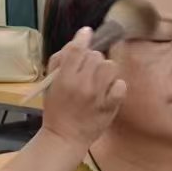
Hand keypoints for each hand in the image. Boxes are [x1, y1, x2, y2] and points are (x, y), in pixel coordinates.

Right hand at [40, 28, 124, 148]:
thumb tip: (77, 42)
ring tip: (98, 80)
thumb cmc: (56, 109)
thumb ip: (60, 62)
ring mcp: (99, 95)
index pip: (76, 49)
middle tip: (87, 70)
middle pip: (95, 55)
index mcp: (64, 78)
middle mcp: (82, 84)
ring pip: (110, 66)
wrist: (65, 137)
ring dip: (104, 70)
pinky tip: (108, 91)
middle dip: (91, 59)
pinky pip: (121, 84)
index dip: (82, 37)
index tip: (87, 32)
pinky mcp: (111, 105)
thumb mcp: (50, 84)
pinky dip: (116, 85)